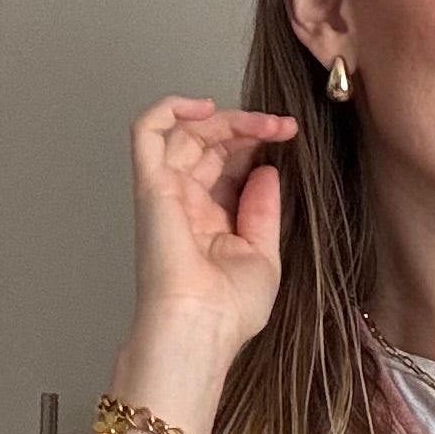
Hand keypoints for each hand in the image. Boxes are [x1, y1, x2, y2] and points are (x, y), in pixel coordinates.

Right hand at [126, 94, 299, 361]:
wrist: (202, 327)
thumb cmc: (228, 309)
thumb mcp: (263, 253)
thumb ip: (263, 209)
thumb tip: (265, 170)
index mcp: (210, 219)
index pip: (227, 163)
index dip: (255, 142)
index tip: (288, 135)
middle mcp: (185, 202)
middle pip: (208, 143)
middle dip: (247, 127)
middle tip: (281, 127)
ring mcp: (166, 191)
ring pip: (184, 131)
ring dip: (224, 117)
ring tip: (261, 123)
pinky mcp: (151, 185)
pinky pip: (146, 132)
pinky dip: (170, 108)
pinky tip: (206, 106)